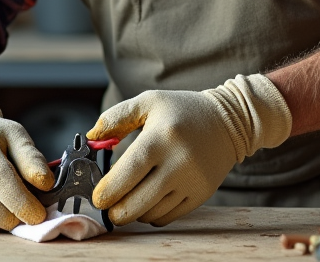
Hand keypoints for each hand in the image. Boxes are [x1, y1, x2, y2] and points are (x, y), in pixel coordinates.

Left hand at [86, 74, 291, 225]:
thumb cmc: (182, 110)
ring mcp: (191, 182)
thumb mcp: (149, 102)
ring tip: (128, 199)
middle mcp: (177, 163)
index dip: (107, 191)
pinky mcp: (201, 194)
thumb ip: (116, 117)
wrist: (228, 121)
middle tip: (107, 206)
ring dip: (133, 212)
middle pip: (136, 202)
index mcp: (160, 138)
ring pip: (151, 213)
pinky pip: (168, 217)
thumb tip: (91, 137)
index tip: (97, 197)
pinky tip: (148, 200)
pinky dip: (153, 214)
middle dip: (115, 210)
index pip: (127, 174)